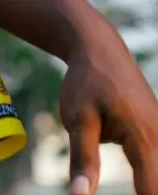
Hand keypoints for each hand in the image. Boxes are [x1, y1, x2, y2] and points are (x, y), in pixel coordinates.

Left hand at [60, 24, 157, 194]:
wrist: (99, 47)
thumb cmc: (86, 80)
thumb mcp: (78, 117)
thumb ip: (83, 159)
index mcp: (145, 139)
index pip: (151, 193)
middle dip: (144, 193)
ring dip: (146, 185)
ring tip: (131, 185)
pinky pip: (156, 162)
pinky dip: (148, 177)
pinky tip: (138, 183)